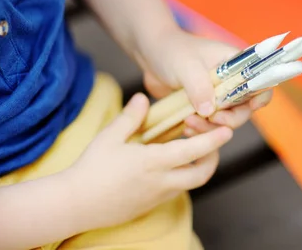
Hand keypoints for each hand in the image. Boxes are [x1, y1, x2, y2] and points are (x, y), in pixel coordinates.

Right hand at [64, 94, 232, 230]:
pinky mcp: (150, 205)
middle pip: (203, 173)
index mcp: (153, 163)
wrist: (73, 205)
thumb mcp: (109, 137)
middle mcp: (161, 182)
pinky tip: (170, 162)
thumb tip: (142, 97)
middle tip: (210, 139)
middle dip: (213, 156)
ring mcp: (157, 196)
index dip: (214, 140)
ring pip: (191, 183)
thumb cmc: (90, 169)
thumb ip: (130, 117)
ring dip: (198, 166)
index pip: (193, 151)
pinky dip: (182, 176)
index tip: (228, 131)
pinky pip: (176, 190)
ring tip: (190, 147)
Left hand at [139, 27, 272, 133]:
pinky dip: (202, 130)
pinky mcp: (204, 107)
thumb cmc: (172, 51)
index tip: (250, 107)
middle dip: (230, 118)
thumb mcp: (186, 66)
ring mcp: (218, 96)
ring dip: (212, 127)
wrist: (151, 54)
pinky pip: (210, 125)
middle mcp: (231, 81)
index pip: (260, 80)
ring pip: (227, 120)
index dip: (260, 95)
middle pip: (245, 108)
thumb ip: (199, 87)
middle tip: (211, 119)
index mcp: (236, 64)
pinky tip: (187, 128)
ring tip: (189, 123)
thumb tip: (211, 111)